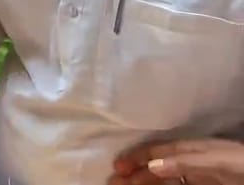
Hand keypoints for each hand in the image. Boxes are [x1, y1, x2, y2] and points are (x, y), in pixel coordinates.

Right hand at [113, 139, 243, 184]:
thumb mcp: (217, 161)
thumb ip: (186, 161)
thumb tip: (153, 164)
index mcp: (194, 149)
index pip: (158, 150)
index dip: (137, 157)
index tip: (118, 167)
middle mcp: (192, 162)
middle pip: (157, 167)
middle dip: (134, 173)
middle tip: (112, 182)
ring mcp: (199, 177)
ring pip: (164, 180)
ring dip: (143, 183)